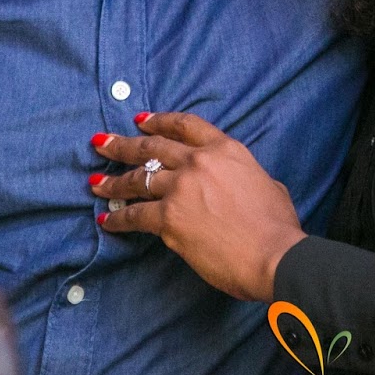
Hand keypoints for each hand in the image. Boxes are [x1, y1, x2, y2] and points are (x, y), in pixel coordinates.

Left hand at [90, 112, 306, 300]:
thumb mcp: (268, 184)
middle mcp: (199, 162)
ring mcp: (181, 188)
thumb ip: (245, 176)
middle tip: (101, 142)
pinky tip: (107, 219)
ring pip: (138, 179)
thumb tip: (238, 183)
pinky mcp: (169, 217)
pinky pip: (135, 215)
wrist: (273, 254)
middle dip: (123, 145)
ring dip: (113, 181)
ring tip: (95, 182)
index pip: (185, 126)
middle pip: (152, 147)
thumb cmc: (278, 225)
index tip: (140, 120)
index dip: (159, 121)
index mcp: (226, 150)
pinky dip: (118, 217)